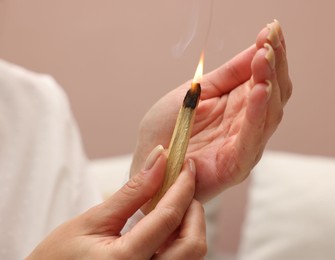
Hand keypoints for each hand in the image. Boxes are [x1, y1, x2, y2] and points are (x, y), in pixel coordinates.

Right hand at [27, 150, 205, 259]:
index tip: (187, 167)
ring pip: (191, 257)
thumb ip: (131, 192)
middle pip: (193, 245)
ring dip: (189, 226)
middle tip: (181, 188)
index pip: (168, 217)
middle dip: (193, 210)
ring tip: (171, 205)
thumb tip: (159, 159)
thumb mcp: (92, 220)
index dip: (183, 187)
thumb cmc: (58, 258)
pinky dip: (180, 241)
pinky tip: (165, 227)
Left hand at [131, 20, 291, 201]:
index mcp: (239, 106)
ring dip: (268, 83)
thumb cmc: (169, 129)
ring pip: (269, 114)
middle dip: (274, 63)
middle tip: (269, 39)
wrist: (149, 161)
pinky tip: (257, 90)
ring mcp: (244, 146)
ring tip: (264, 57)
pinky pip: (250, 140)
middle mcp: (248, 125)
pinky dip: (256, 114)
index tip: (272, 28)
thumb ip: (229, 74)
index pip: (266, 77)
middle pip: (274, 93)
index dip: (272, 53)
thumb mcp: (197, 92)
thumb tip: (258, 47)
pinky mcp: (235, 166)